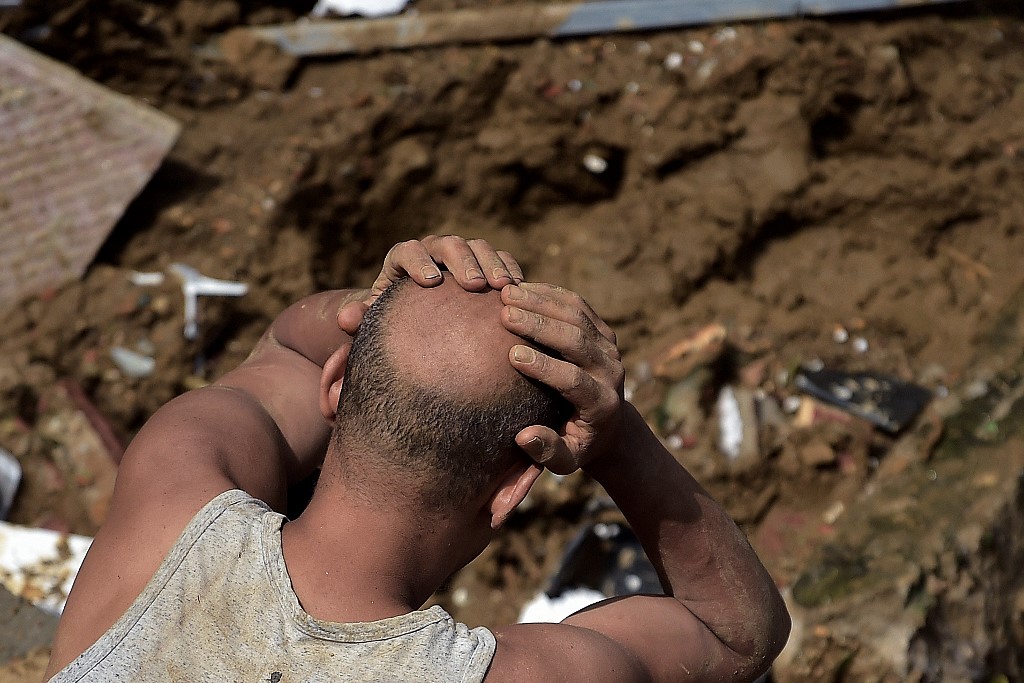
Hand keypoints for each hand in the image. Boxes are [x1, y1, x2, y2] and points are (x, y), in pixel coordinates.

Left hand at [338, 235, 523, 333]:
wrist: (417, 323)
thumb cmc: (393, 324)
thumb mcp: (373, 324)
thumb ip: (359, 320)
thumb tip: (346, 318)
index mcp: (401, 260)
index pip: (407, 250)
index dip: (417, 261)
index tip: (429, 282)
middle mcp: (432, 252)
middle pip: (448, 244)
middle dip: (463, 261)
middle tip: (476, 286)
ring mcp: (461, 256)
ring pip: (478, 247)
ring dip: (493, 264)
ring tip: (504, 289)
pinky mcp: (484, 265)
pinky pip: (501, 259)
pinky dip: (511, 270)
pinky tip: (521, 290)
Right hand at [500, 282, 625, 474]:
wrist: (611, 425)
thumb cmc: (578, 444)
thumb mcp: (566, 461)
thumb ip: (548, 452)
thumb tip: (525, 436)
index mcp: (602, 404)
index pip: (574, 380)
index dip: (545, 367)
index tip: (513, 355)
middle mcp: (611, 371)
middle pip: (577, 340)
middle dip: (540, 325)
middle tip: (505, 314)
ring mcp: (610, 347)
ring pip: (578, 315)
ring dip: (542, 301)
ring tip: (507, 293)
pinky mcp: (604, 331)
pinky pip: (578, 305)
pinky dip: (550, 293)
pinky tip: (521, 286)